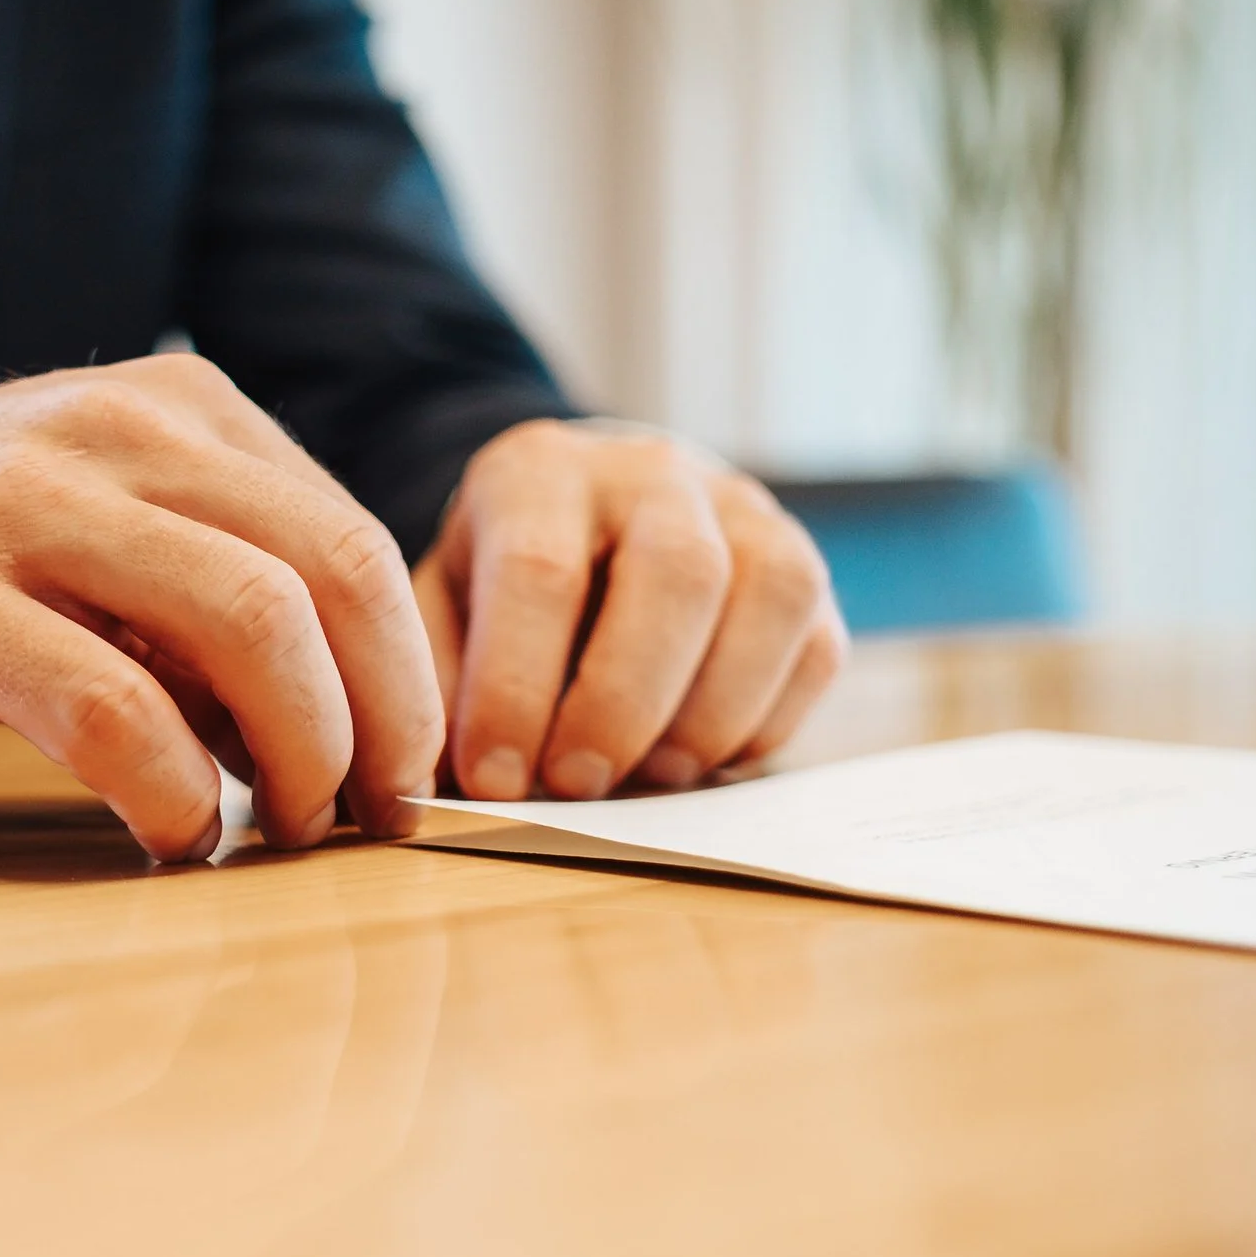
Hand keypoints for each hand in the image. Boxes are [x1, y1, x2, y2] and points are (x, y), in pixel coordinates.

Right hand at [0, 356, 443, 861]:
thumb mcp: (87, 510)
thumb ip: (206, 581)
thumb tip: (336, 724)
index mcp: (171, 409)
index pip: (350, 540)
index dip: (406, 675)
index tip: (403, 773)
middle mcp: (111, 434)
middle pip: (331, 575)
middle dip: (381, 720)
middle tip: (371, 819)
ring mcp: (20, 509)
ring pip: (250, 626)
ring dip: (302, 757)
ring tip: (284, 831)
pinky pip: (112, 709)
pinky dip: (177, 794)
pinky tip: (174, 836)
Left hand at [412, 420, 847, 800]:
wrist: (582, 520)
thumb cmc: (498, 585)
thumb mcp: (442, 609)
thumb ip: (440, 684)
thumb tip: (444, 784)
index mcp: (541, 472)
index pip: (539, 569)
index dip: (517, 688)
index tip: (495, 778)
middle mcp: (653, 471)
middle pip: (678, 572)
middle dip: (626, 700)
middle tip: (579, 785)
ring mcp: (744, 510)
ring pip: (772, 595)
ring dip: (712, 712)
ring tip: (651, 777)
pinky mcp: (802, 566)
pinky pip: (815, 646)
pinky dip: (764, 721)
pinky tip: (702, 761)